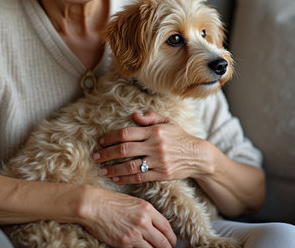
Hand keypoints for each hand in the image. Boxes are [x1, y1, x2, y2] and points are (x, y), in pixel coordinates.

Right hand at [80, 185, 176, 246]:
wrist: (93, 205)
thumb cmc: (110, 201)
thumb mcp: (132, 202)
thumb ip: (145, 214)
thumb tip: (155, 226)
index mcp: (147, 209)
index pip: (167, 227)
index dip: (171, 238)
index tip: (171, 242)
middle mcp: (144, 221)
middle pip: (164, 242)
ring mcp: (134, 234)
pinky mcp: (125, 243)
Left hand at [93, 112, 208, 183]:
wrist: (198, 156)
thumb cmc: (180, 137)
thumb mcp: (168, 122)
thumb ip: (150, 118)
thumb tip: (134, 115)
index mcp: (154, 131)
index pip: (127, 133)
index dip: (111, 137)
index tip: (102, 141)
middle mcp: (155, 146)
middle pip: (125, 150)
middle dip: (107, 153)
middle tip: (96, 157)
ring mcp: (158, 162)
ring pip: (130, 166)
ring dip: (113, 168)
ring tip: (102, 170)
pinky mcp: (161, 175)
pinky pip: (140, 178)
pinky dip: (126, 179)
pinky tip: (116, 178)